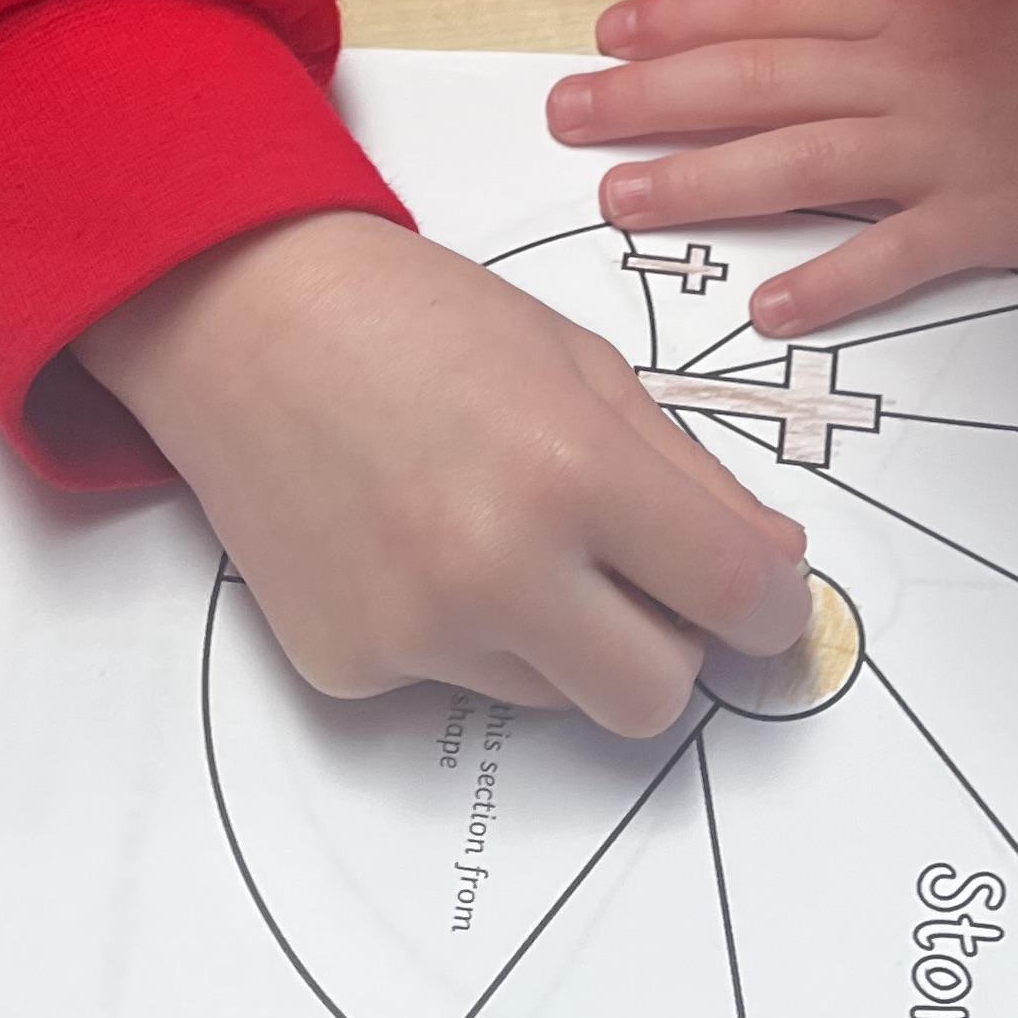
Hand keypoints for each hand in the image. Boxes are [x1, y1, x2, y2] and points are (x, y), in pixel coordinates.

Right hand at [76, 210, 810, 733]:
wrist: (242, 319)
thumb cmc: (416, 319)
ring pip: (560, 696)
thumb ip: (692, 476)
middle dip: (672, 648)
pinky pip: (460, 684)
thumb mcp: (584, 364)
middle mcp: (493, 569)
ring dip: (564, 638)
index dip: (775, 610)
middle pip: (655, 698)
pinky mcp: (350, 668)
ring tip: (497, 526)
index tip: (770, 602)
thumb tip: (774, 566)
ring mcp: (414, 631)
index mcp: (572, 471)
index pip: (733, 599)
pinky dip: (467, 635)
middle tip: (643, 581)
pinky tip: (417, 542)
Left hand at [547, 0, 1017, 336]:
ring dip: (702, 183)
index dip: (680, 17)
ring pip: (798, 163)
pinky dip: (833, 282)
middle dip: (650, 98)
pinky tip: (769, 305)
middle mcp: (914, 69)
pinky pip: (898, 255)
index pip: (770, 2)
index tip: (607, 33)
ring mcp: (950, 148)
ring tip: (621, 201)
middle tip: (565, 120)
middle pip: (756, 80)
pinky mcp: (997, 219)